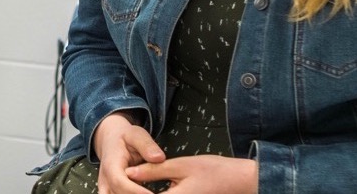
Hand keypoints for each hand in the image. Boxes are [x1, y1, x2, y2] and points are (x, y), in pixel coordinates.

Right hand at [93, 111, 164, 193]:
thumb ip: (147, 145)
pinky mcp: (111, 192)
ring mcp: (106, 188)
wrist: (111, 141)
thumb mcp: (136, 135)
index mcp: (111, 164)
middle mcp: (105, 179)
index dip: (135, 191)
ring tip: (149, 192)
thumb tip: (159, 158)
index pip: (120, 182)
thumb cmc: (125, 138)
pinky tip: (144, 193)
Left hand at [125, 155, 258, 193]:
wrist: (241, 182)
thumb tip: (128, 173)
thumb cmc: (214, 171)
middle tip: (119, 184)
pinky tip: (155, 186)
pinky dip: (157, 193)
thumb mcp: (181, 165)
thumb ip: (153, 170)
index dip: (126, 191)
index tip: (115, 182)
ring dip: (143, 192)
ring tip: (132, 184)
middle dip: (132, 192)